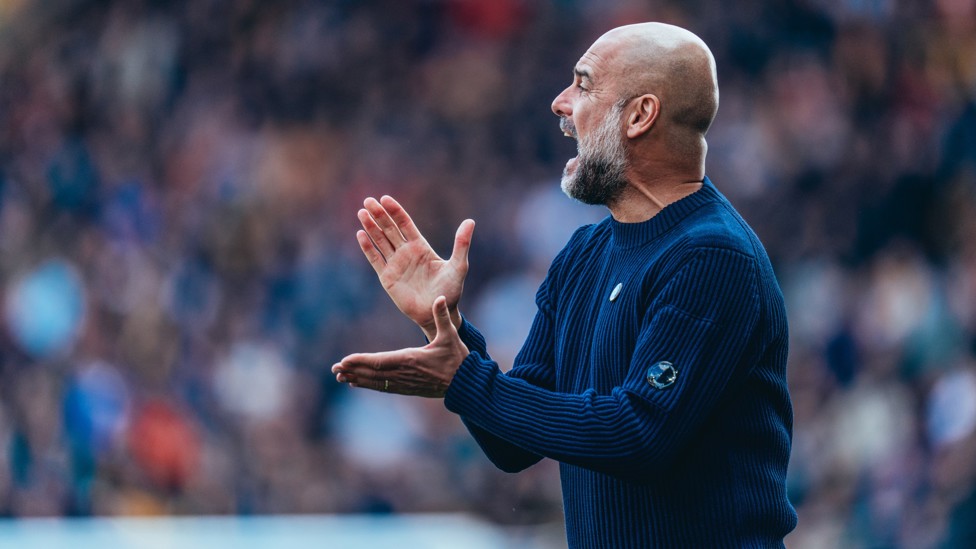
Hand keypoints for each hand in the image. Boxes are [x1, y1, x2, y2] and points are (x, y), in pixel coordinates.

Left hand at [332, 296, 469, 397]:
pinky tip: (357, 383)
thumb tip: (440, 298)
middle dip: (353, 371)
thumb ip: (441, 317)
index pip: (381, 361)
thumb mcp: (450, 335)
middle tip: (335, 369)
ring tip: (340, 377)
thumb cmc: (458, 358)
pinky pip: (384, 387)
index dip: (362, 361)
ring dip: (357, 379)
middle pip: (373, 373)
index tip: (345, 360)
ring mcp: (405, 383)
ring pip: (376, 382)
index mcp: (411, 359)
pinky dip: (369, 384)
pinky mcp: (408, 388)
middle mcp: (405, 373)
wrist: (466, 383)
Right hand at [357, 195, 474, 339]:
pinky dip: (368, 247)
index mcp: (421, 246)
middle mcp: (406, 252)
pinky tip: (360, 234)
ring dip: (371, 227)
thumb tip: (470, 221)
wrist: (438, 312)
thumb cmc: (451, 290)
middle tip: (368, 201)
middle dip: (379, 215)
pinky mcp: (387, 277)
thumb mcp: (458, 266)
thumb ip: (462, 244)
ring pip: (380, 241)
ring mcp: (396, 264)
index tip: (385, 198)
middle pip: (390, 229)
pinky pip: (375, 259)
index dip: (395, 211)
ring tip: (361, 212)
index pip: (405, 224)